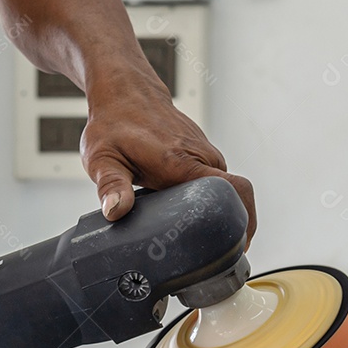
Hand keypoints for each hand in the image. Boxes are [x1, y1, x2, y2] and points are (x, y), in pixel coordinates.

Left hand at [81, 70, 256, 244]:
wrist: (124, 91)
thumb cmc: (112, 123)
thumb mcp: (102, 158)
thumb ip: (110, 186)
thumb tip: (115, 212)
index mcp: (182, 162)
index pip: (234, 190)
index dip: (245, 220)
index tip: (239, 246)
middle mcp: (201, 156)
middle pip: (234, 197)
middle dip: (230, 227)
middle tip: (212, 256)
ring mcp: (204, 153)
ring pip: (223, 191)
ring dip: (216, 213)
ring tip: (198, 239)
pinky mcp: (201, 153)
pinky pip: (213, 181)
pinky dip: (207, 199)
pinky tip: (188, 214)